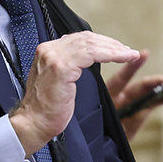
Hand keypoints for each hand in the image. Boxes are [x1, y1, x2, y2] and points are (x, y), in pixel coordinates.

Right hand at [9, 31, 139, 157]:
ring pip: (91, 44)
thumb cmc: (45, 108)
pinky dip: (110, 54)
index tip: (116, 48)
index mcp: (47, 51)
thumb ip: (69, 65)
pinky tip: (121, 58)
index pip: (78, 38)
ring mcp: (54, 57)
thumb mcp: (57, 80)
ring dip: (114, 48)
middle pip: (86, 38)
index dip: (100, 41)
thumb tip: (87, 57)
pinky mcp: (61, 68)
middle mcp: (49, 50)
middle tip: (127, 51)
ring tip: (129, 54)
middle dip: (110, 43)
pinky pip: (92, 54)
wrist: (33, 123)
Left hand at [105, 49, 162, 139]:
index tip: (144, 54)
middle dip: (156, 82)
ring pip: (148, 93)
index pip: (121, 78)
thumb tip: (127, 110)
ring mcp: (130, 104)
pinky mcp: (138, 114)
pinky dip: (161, 99)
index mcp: (107, 95)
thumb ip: (114, 119)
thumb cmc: (96, 134)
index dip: (132, 67)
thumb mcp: (102, 126)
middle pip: (140, 86)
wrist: (98, 148)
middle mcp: (119, 97)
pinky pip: (151, 104)